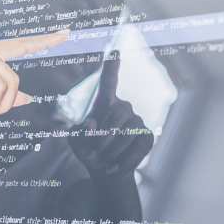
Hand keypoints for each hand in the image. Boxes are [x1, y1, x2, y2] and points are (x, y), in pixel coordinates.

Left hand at [69, 55, 152, 176]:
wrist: (104, 171)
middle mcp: (123, 108)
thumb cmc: (87, 151)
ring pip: (126, 132)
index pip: (108, 83)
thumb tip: (91, 124)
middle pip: (116, 113)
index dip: (111, 68)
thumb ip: (79, 132)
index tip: (115, 52)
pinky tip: (114, 166)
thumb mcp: (75, 142)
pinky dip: (123, 161)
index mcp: (104, 105)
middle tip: (94, 152)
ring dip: (110, 150)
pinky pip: (136, 147)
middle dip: (102, 135)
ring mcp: (137, 121)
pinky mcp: (147, 136)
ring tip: (103, 159)